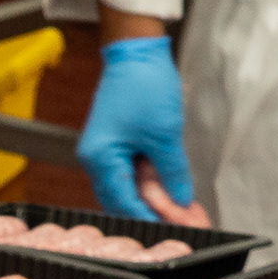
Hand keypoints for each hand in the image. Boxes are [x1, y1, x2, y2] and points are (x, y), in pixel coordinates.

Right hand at [78, 36, 195, 223]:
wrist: (135, 49)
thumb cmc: (144, 84)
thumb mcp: (165, 135)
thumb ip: (173, 173)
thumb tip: (181, 201)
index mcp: (101, 158)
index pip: (125, 203)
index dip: (152, 218)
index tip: (176, 229)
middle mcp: (95, 159)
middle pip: (122, 200)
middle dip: (152, 211)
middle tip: (182, 220)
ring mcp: (103, 150)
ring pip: (127, 188)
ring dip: (152, 197)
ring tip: (180, 204)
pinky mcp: (113, 142)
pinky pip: (129, 172)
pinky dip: (148, 180)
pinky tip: (168, 185)